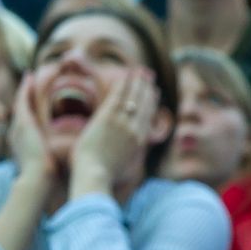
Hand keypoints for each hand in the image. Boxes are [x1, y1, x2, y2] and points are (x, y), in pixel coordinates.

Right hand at [6, 78, 56, 183]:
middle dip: (23, 97)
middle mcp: (16, 134)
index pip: (26, 124)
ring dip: (24, 89)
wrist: (38, 178)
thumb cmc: (48, 178)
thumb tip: (67, 160)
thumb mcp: (49, 167)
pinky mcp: (23, 122)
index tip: (35, 103)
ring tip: (29, 77)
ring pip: (20, 103)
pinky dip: (25, 88)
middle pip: (20, 111)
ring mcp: (18, 127)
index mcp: (23, 145)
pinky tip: (29, 77)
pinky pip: (22, 100)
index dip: (29, 111)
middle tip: (28, 82)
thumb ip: (54, 160)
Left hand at [69, 69, 156, 200]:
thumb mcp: (129, 169)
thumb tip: (137, 154)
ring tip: (139, 71)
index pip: (147, 117)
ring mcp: (121, 123)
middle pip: (142, 104)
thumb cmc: (108, 178)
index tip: (154, 92)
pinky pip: (117, 96)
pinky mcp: (107, 118)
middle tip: (148, 76)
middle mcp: (134, 129)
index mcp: (140, 142)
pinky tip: (125, 76)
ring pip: (132, 97)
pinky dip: (123, 85)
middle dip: (146, 88)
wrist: (95, 176)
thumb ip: (135, 157)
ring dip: (136, 82)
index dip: (151, 102)